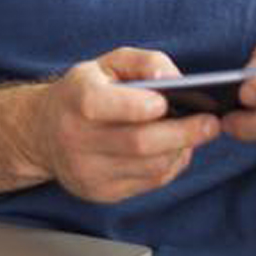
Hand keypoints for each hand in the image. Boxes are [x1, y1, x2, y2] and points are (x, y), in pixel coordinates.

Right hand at [25, 47, 220, 202]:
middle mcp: (76, 140)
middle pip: (137, 143)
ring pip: (149, 168)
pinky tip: (176, 150)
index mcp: (74, 100)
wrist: (44, 134)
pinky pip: (148, 184)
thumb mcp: (107, 64)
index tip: (168, 102)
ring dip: (180, 151)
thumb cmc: (83, 92)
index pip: (102, 106)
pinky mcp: (102, 193)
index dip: (139, 106)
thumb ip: (143, 62)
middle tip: (211, 123)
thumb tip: (174, 79)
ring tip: (197, 134)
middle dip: (181, 133)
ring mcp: (88, 171)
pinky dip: (170, 166)